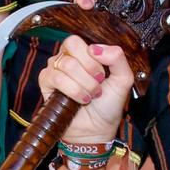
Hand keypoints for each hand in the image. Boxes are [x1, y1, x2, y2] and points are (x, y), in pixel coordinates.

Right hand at [37, 25, 133, 144]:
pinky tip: (80, 100)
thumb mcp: (123, 79)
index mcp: (83, 54)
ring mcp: (55, 70)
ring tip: (90, 96)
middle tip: (97, 84)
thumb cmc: (108, 105)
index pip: (80, 40)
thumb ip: (117, 57)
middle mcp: (67, 58)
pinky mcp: (46, 83)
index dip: (93, 57)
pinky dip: (73, 90)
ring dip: (84, 84)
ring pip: (67, 64)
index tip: (103, 75)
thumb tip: (95, 48)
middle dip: (90, 69)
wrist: (97, 129)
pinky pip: (55, 77)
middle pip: (71, 45)